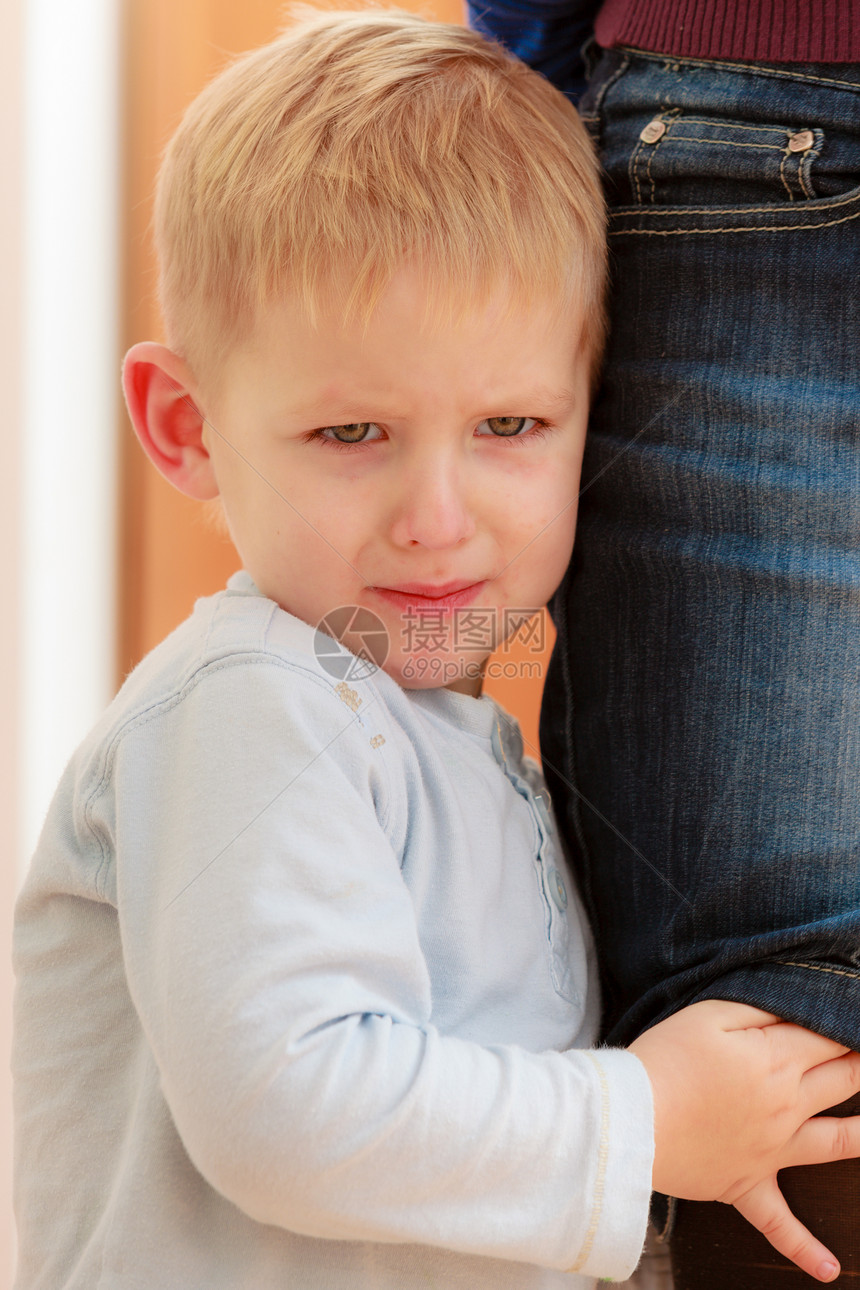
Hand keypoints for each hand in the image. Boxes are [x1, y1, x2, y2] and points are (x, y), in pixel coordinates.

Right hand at [629, 1000, 859, 1281]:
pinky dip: (805, 1250)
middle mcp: (787, 1106)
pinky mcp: (746, 1186)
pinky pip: (779, 1225)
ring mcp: (772, 1151)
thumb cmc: (664, 1060)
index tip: (852, 1017)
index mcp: (776, 1060)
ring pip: (836, 1144)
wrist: (630, 1119)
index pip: (826, 1038)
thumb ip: (757, 1008)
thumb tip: (793, 1009)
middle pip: (843, 1081)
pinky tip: (830, 1270)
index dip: (843, 1026)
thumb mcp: (708, 1015)